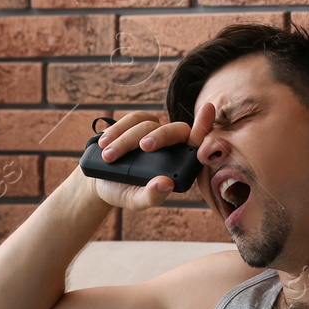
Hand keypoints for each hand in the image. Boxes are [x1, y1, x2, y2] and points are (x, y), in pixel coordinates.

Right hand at [88, 104, 217, 211]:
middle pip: (175, 130)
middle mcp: (171, 145)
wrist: (101, 179)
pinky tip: (105, 143)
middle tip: (143, 146)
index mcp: (179, 164)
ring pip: (148, 125)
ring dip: (126, 140)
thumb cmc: (123, 191)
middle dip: (160, 136)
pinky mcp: (139, 122)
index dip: (204, 125)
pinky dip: (117, 130)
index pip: (197, 143)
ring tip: (109, 157)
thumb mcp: (135, 200)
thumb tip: (167, 184)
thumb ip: (152, 196)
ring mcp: (155, 130)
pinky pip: (132, 118)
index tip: (208, 108)